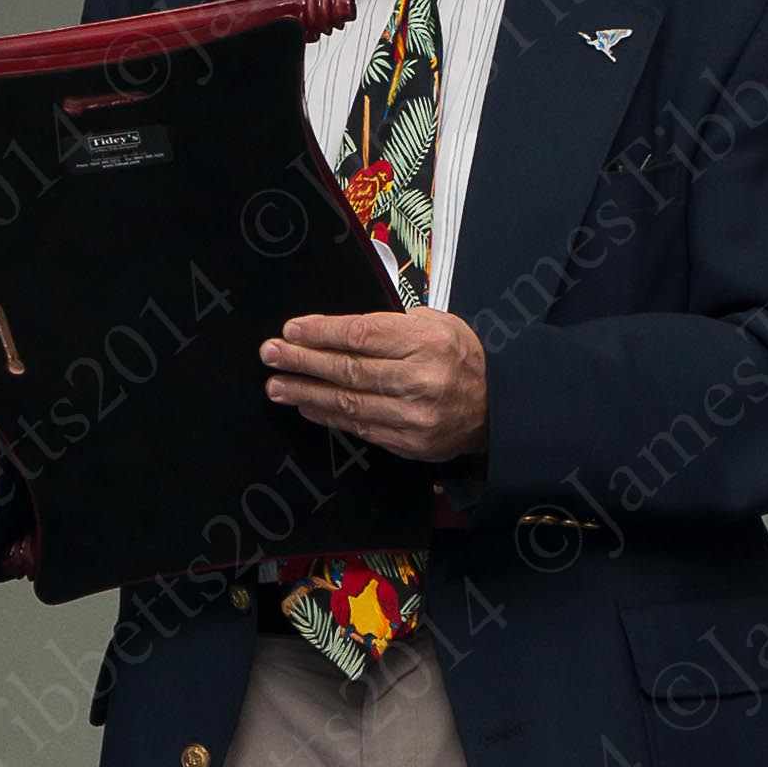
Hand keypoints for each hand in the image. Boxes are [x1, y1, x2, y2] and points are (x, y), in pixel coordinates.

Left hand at [260, 307, 487, 461]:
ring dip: (306, 393)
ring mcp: (413, 415)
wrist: (496, 408)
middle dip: (303, 361)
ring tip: (276, 386)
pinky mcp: (408, 442)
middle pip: (349, 369)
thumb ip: (393, 324)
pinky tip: (306, 405)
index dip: (322, 332)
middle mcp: (420, 379)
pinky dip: (328, 415)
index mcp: (427, 342)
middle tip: (270, 355)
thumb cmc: (460, 358)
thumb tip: (339, 330)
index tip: (291, 330)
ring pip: (348, 402)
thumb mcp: (439, 324)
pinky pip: (360, 426)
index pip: (362, 334)